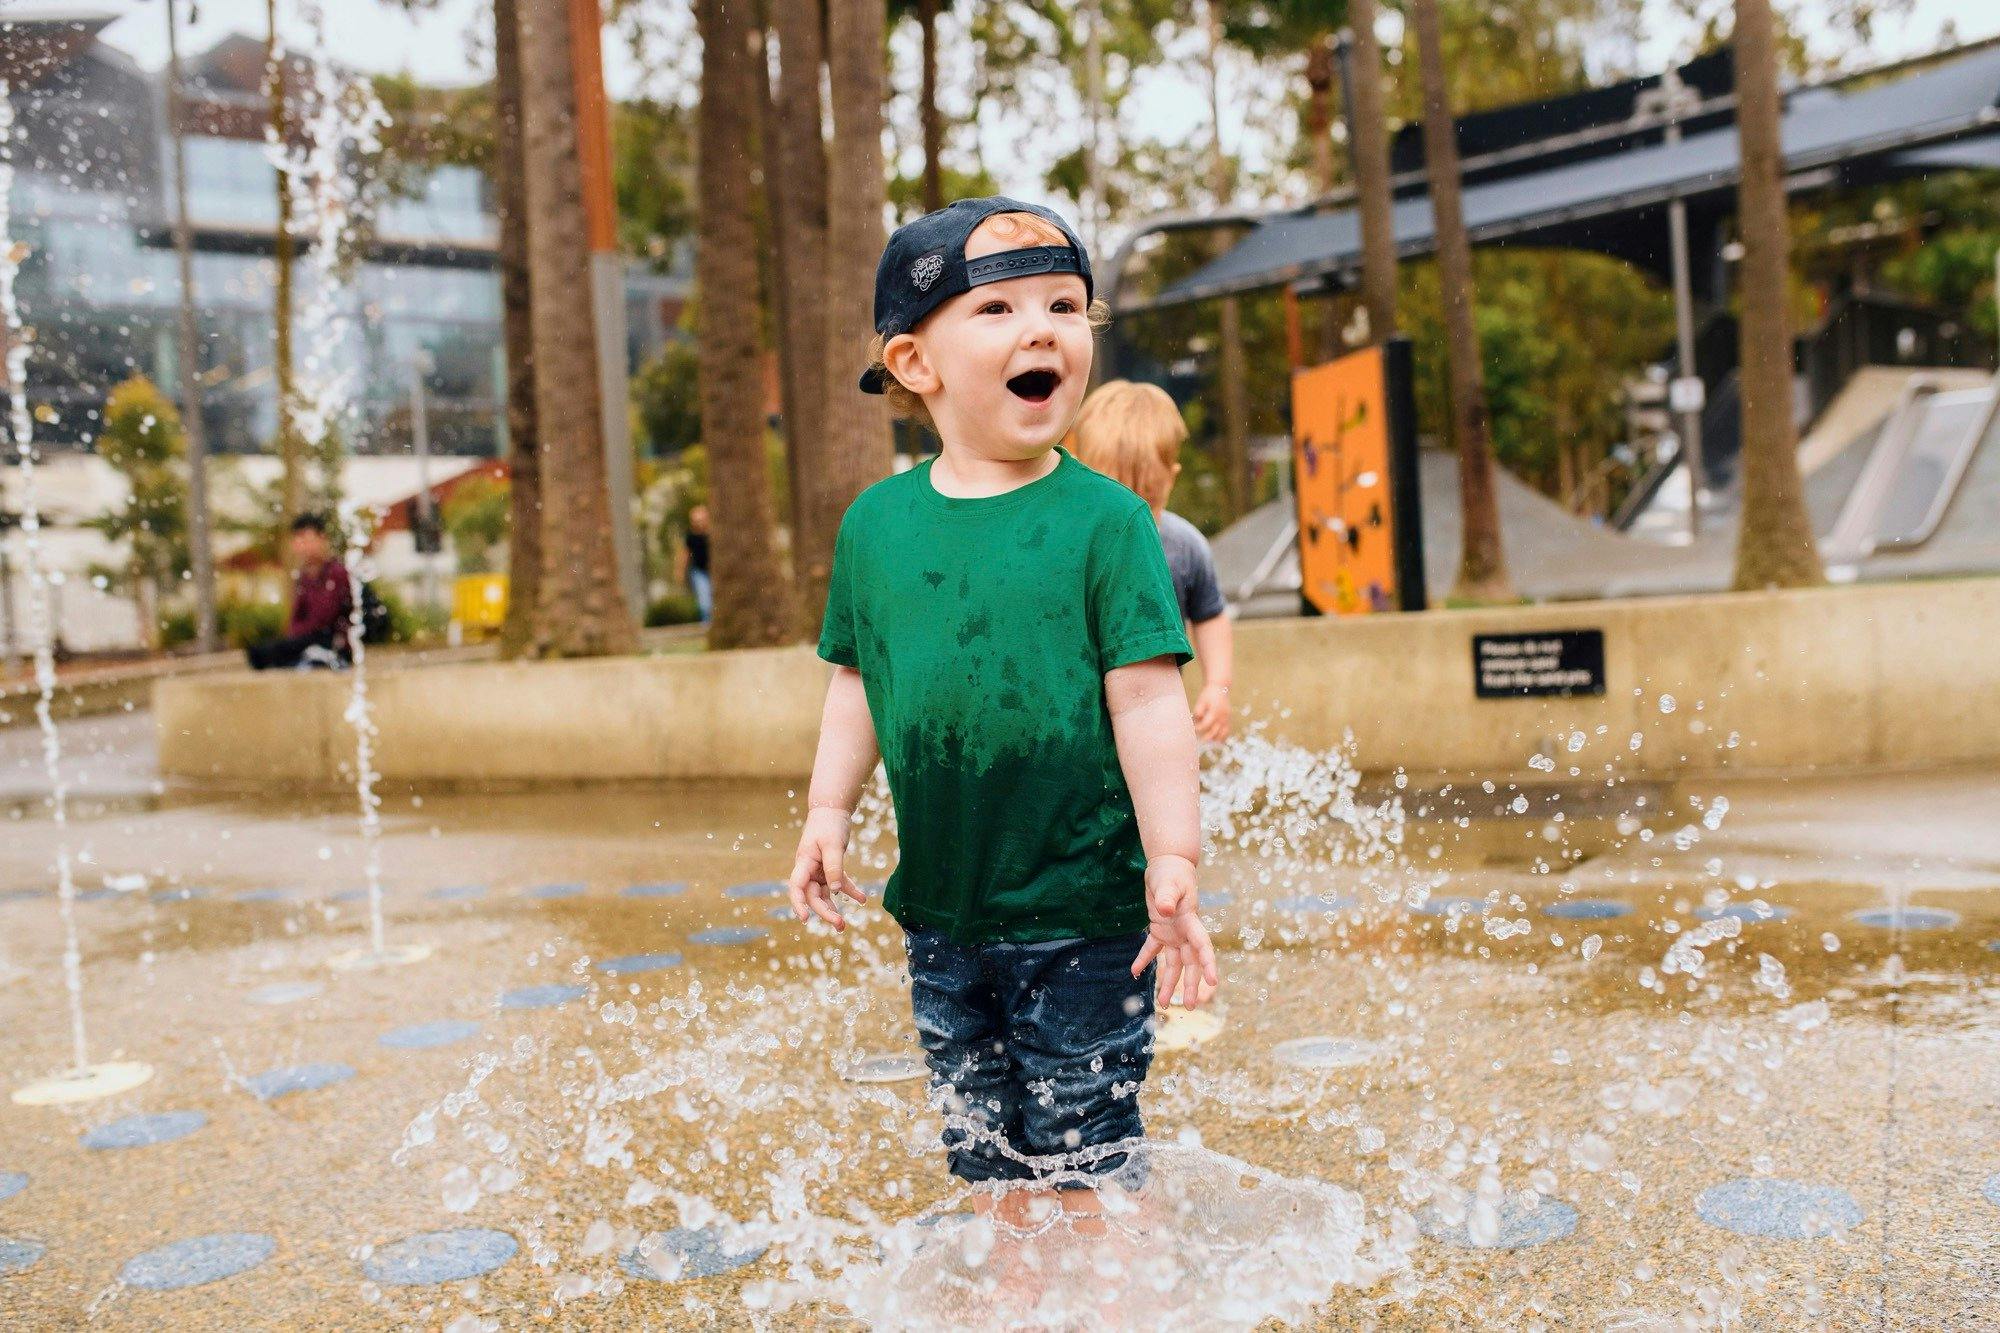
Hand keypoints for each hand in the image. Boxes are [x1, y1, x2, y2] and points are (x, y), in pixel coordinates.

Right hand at [786, 805, 866, 930]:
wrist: (833, 810)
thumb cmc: (829, 825)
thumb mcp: (833, 845)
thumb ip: (834, 867)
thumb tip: (835, 891)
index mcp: (804, 862)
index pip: (797, 887)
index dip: (798, 904)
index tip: (804, 918)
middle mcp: (808, 870)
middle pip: (812, 896)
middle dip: (824, 912)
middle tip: (840, 925)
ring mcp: (819, 870)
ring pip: (824, 894)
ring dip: (834, 908)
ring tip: (844, 925)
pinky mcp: (830, 868)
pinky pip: (838, 884)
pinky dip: (849, 891)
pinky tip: (862, 899)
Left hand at [1131, 854, 1218, 1008]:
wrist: (1168, 865)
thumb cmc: (1172, 872)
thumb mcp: (1169, 882)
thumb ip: (1168, 896)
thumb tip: (1166, 911)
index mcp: (1191, 922)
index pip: (1202, 946)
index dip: (1208, 964)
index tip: (1214, 982)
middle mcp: (1185, 932)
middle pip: (1190, 963)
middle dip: (1191, 985)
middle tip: (1191, 1007)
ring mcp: (1173, 933)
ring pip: (1174, 963)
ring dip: (1169, 982)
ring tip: (1164, 1004)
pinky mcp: (1160, 930)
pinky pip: (1152, 950)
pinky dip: (1144, 960)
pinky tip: (1135, 972)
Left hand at [1191, 682, 1231, 742]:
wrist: (1220, 687)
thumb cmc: (1208, 694)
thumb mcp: (1201, 701)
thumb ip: (1198, 711)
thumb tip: (1195, 721)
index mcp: (1214, 711)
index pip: (1206, 724)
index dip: (1199, 728)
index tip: (1194, 730)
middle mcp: (1222, 716)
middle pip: (1215, 731)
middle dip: (1206, 737)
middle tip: (1199, 740)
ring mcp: (1227, 718)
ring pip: (1223, 733)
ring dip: (1215, 738)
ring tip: (1208, 740)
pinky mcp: (1229, 718)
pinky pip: (1227, 730)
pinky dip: (1223, 736)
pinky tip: (1217, 740)